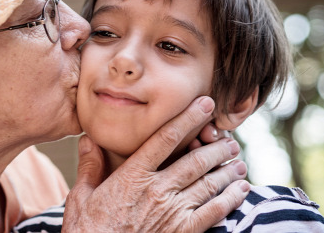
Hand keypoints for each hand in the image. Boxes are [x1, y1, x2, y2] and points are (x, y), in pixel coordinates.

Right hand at [63, 96, 249, 231]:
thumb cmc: (88, 230)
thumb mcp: (81, 196)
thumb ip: (90, 166)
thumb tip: (88, 138)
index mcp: (133, 176)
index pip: (165, 138)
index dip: (188, 118)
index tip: (204, 104)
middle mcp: (157, 190)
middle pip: (195, 160)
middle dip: (215, 146)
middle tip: (229, 138)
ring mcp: (172, 212)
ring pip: (208, 183)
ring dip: (226, 169)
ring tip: (238, 159)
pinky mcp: (181, 232)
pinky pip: (213, 212)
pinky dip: (231, 199)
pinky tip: (241, 189)